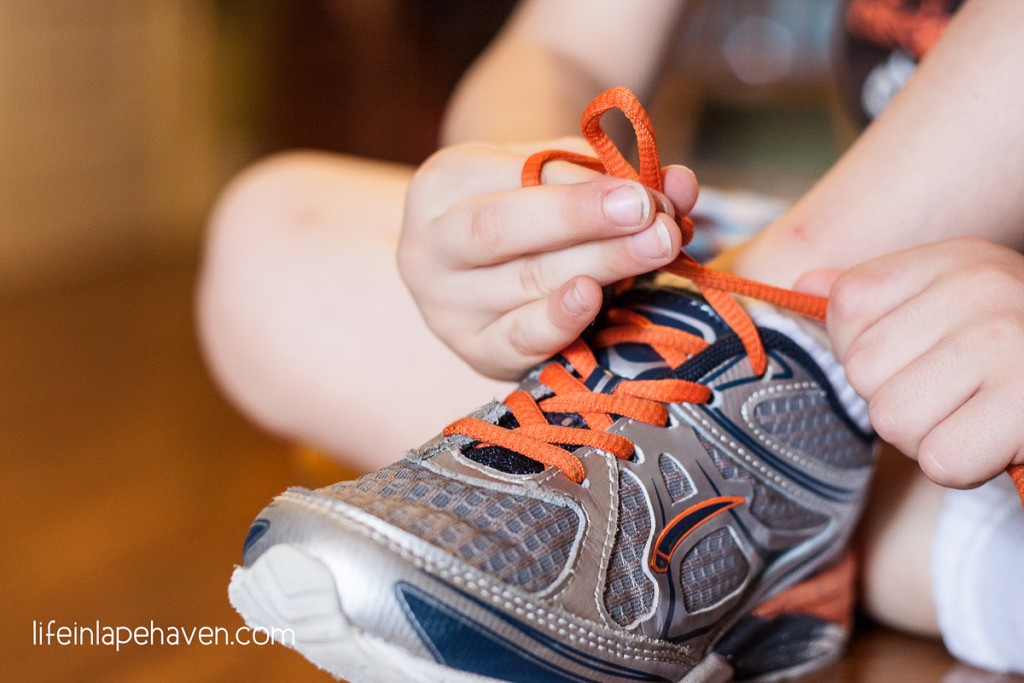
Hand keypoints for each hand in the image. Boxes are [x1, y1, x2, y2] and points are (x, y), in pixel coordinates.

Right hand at [398, 138, 697, 379]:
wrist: (490, 259)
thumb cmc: (529, 204)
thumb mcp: (555, 173)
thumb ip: (610, 173)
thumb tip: (678, 184)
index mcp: (439, 187)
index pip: (508, 182)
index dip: (578, 189)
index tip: (643, 191)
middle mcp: (426, 250)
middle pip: (502, 232)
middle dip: (584, 224)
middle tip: (654, 221)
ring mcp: (446, 308)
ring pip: (523, 284)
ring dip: (599, 265)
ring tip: (657, 248)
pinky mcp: (476, 352)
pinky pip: (518, 340)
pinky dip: (560, 320)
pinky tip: (594, 298)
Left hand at [796, 237, 1023, 487]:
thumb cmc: (1020, 353)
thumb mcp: (954, 305)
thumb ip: (878, 297)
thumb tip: (806, 282)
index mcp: (954, 259)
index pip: (846, 307)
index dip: (872, 351)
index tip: (928, 356)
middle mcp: (981, 287)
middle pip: (863, 371)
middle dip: (902, 400)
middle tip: (962, 395)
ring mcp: (1008, 342)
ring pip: (893, 419)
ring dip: (931, 435)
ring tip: (981, 416)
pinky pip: (941, 459)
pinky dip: (966, 466)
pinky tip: (1001, 440)